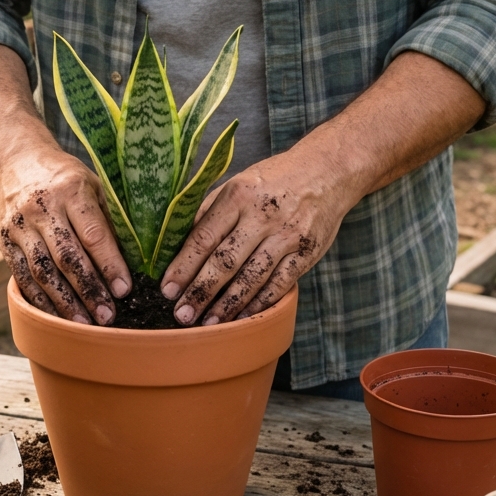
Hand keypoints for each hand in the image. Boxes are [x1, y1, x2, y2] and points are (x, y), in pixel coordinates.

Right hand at [0, 144, 131, 323]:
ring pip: (42, 271)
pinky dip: (40, 300)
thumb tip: (135, 261)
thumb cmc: (65, 178)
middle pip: (66, 257)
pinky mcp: (4, 242)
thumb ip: (110, 219)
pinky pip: (22, 277)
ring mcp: (19, 227)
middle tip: (107, 317)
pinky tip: (56, 318)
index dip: (109, 264)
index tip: (124, 290)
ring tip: (84, 324)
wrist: (16, 162)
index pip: (93, 234)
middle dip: (88, 290)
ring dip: (64, 302)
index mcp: (70, 191)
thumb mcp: (93, 185)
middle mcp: (41, 208)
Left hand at [159, 147, 351, 325]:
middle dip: (201, 292)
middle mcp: (263, 215)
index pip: (204, 236)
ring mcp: (288, 235)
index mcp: (238, 195)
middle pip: (226, 261)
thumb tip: (174, 244)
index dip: (183, 266)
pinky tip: (243, 317)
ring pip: (253, 277)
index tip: (167, 289)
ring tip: (209, 325)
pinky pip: (280, 284)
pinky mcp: (308, 252)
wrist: (328, 171)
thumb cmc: (273, 181)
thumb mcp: (237, 184)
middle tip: (182, 315)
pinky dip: (260, 303)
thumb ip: (209, 213)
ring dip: (228, 305)